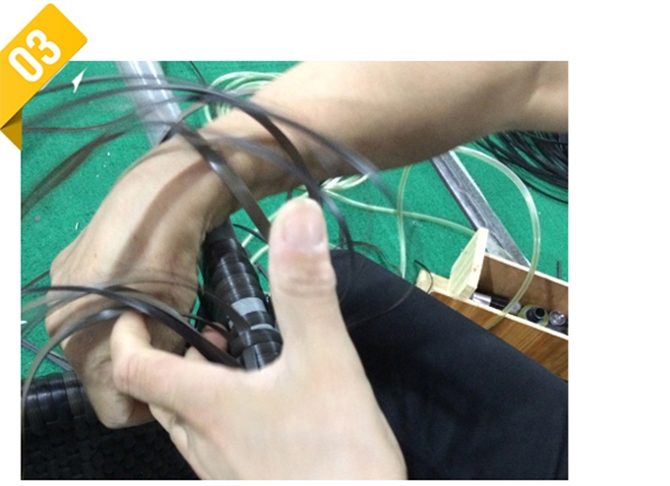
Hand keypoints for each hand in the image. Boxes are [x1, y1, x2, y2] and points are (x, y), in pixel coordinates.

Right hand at [46, 140, 232, 427]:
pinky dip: (125, 311)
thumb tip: (158, 385)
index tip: (183, 376)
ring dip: (141, 338)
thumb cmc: (170, 258)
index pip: (112, 409)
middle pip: (105, 374)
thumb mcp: (170, 322)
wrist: (163, 191)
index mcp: (79, 341)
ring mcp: (61, 290)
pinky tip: (154, 292)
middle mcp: (59, 320)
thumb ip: (157, 365)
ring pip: (104, 341)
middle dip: (147, 365)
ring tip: (179, 316)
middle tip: (189, 342)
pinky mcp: (70, 265)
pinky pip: (97, 310)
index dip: (151, 401)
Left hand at [110, 198, 406, 478]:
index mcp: (207, 406)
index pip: (136, 369)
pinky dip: (225, 413)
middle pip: (160, 395)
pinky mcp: (251, 483)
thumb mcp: (325, 362)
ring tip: (237, 359)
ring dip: (198, 386)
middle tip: (205, 328)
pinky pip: (218, 444)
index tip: (135, 307)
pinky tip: (271, 405)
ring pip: (189, 423)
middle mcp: (204, 442)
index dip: (126, 333)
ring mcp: (225, 470)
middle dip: (171, 356)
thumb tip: (297, 218)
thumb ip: (306, 292)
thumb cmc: (335, 454)